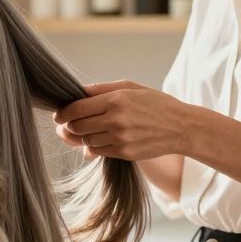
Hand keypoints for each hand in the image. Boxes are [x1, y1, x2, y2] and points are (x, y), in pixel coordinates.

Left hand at [53, 80, 195, 160]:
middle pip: (76, 127)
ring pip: (85, 141)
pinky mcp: (124, 153)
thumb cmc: (154, 103)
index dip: (62, 113)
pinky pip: (97, 152)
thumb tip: (75, 92)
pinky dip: (94, 147)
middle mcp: (116, 120)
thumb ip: (101, 89)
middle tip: (70, 124)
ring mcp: (120, 139)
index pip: (76, 109)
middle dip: (69, 126)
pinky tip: (101, 139)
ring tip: (90, 130)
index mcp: (116, 100)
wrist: (182, 127)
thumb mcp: (130, 88)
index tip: (58, 115)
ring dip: (83, 137)